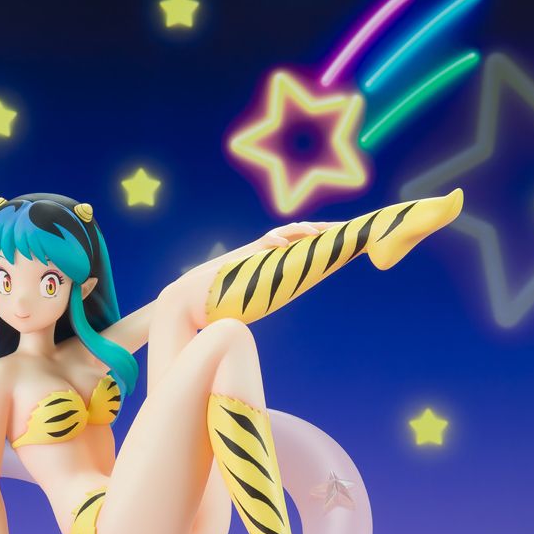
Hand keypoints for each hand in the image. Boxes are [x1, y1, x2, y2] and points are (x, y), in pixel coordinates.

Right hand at [172, 220, 340, 325]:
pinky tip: (285, 246)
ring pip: (282, 233)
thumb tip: (283, 299)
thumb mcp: (254, 297)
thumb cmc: (220, 305)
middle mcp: (264, 253)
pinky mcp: (242, 258)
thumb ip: (270, 291)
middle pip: (297, 233)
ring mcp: (253, 253)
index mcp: (270, 260)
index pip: (299, 243)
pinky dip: (273, 243)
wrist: (189, 300)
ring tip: (319, 234)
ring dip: (301, 231)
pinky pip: (260, 246)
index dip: (319, 239)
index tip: (340, 238)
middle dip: (320, 230)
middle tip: (344, 229)